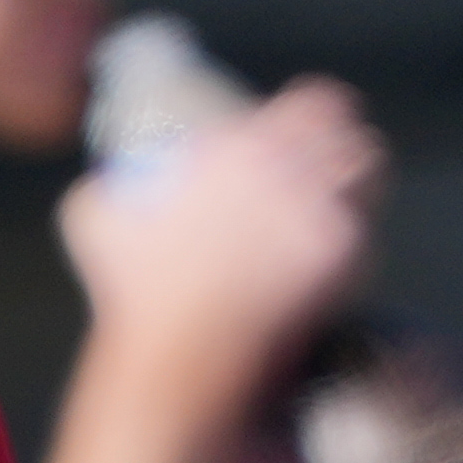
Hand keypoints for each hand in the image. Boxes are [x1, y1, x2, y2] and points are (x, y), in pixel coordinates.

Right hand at [56, 78, 384, 397]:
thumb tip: (109, 182)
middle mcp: (284, 167)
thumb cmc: (134, 299)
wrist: (176, 361)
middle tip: (336, 169)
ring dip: (360, 185)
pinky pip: (365, 235)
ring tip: (348, 205)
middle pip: (347, 128)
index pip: (311, 101)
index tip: (308, 136)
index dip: (313, 117)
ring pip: (368, 168)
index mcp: (237, 148)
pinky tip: (337, 264)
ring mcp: (317, 208)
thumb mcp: (94, 223)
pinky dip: (354, 248)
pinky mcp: (339, 255)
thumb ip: (105, 188)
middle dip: (343, 145)